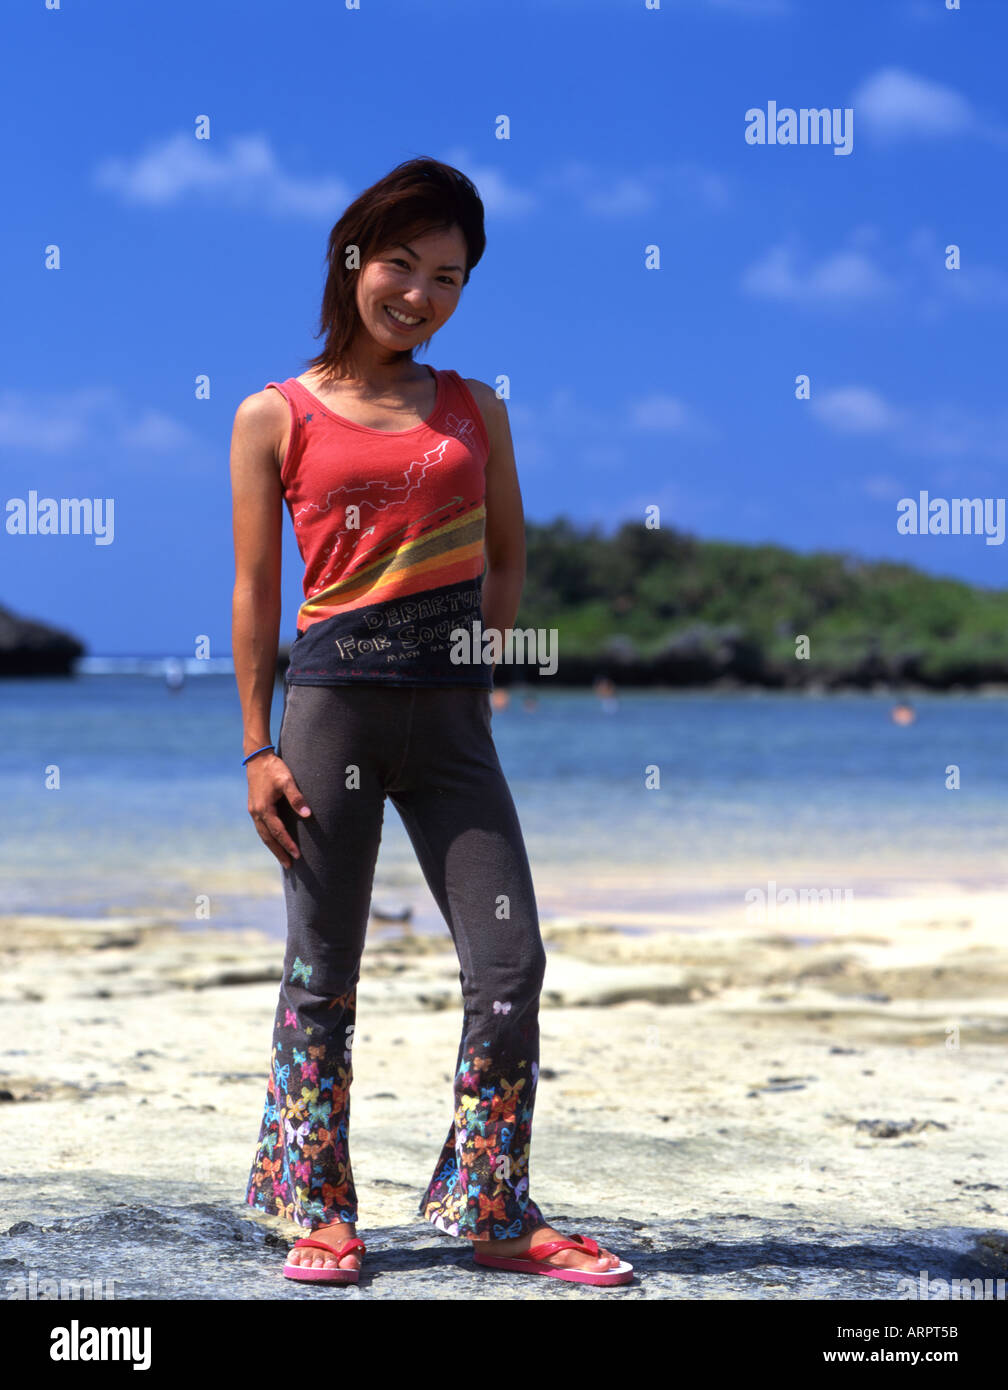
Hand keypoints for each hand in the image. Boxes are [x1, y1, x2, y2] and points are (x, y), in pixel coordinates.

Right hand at [246, 753, 311, 867]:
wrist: (257, 758)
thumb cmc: (274, 769)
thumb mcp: (287, 780)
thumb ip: (296, 797)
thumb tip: (307, 814)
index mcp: (264, 809)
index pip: (278, 831)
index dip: (288, 844)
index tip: (297, 855)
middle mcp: (256, 813)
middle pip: (268, 838)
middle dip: (279, 852)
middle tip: (289, 865)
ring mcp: (253, 811)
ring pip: (263, 834)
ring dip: (273, 847)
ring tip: (283, 858)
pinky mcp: (254, 807)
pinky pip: (261, 828)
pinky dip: (268, 837)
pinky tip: (275, 841)